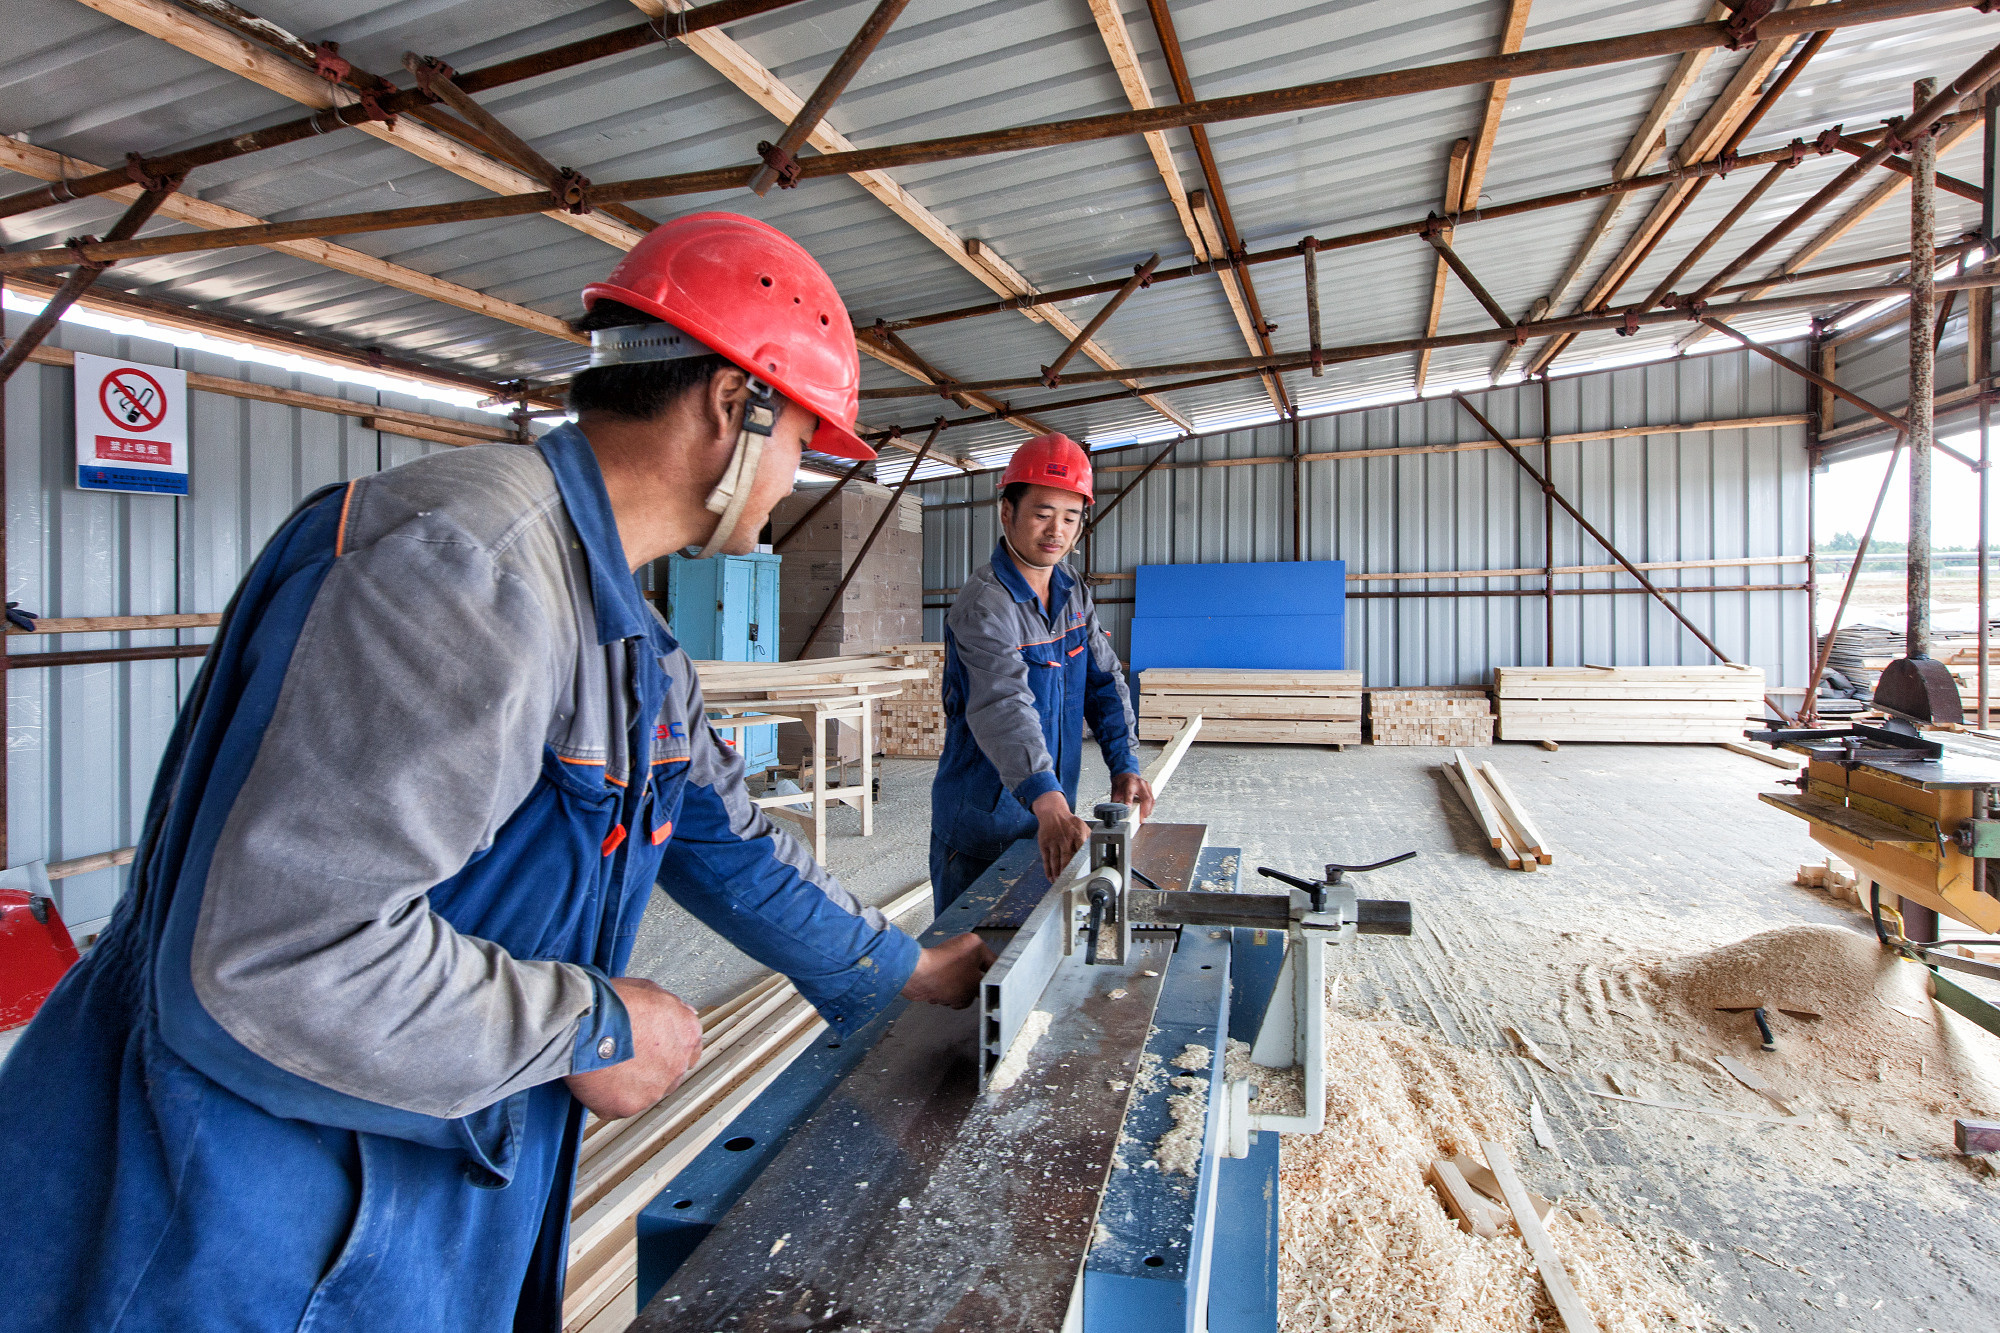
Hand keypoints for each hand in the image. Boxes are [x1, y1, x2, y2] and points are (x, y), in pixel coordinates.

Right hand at [564, 977, 702, 1119]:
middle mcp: (677, 1064)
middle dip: (650, 1066)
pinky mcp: (629, 1106)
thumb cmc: (612, 1004)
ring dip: (630, 1082)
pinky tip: (597, 1078)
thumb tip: (682, 1015)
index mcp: (686, 1034)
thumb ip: (672, 1008)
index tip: (653, 1047)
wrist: (582, 1023)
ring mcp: (654, 1089)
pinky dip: (608, 1096)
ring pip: (646, 1092)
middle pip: (668, 1073)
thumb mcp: (650, 991)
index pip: (689, 1049)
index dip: (668, 1048)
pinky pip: (620, 1105)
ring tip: (607, 1065)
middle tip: (626, 1055)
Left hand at [901, 932, 995, 1008]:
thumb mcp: (975, 985)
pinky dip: (947, 994)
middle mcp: (963, 949)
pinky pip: (950, 986)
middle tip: (968, 994)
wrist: (916, 977)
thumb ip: (985, 988)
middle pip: (977, 977)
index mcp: (976, 945)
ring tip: (951, 995)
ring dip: (958, 995)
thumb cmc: (944, 976)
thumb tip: (984, 991)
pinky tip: (942, 996)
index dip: (996, 980)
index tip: (997, 990)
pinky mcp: (938, 971)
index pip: (994, 964)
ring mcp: (950, 960)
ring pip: (963, 985)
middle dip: (971, 991)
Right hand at [1032, 790, 1090, 879]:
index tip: (1083, 873)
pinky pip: (1046, 859)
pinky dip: (1048, 870)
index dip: (1081, 862)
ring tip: (1060, 882)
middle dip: (1067, 871)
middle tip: (1070, 882)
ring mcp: (1053, 841)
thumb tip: (1097, 851)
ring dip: (1057, 873)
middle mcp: (1065, 838)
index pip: (1080, 850)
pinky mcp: (1044, 844)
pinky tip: (1051, 877)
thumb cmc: (1069, 822)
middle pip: (1066, 857)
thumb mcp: (1082, 826)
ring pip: (1055, 860)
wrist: (1053, 812)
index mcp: (1077, 834)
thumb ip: (1089, 838)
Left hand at [1111, 772, 1155, 820]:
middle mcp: (1139, 784)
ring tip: (1143, 817)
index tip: (1128, 809)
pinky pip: (1152, 799)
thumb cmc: (1121, 782)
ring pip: (1151, 800)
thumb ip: (1116, 802)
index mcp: (1129, 783)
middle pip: (1145, 798)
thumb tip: (1115, 812)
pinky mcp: (1150, 788)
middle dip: (1144, 811)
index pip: (1130, 793)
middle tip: (1141, 819)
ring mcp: (1146, 785)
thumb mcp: (1115, 791)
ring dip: (1148, 810)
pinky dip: (1150, 807)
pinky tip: (1146, 812)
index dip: (1129, 802)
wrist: (1126, 773)